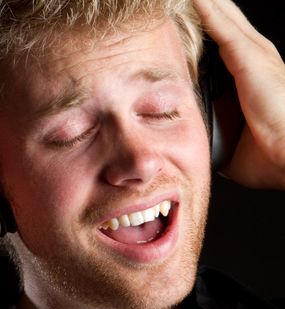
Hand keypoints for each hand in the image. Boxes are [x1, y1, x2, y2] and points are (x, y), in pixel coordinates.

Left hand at [194, 0, 284, 188]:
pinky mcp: (249, 56)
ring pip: (221, 18)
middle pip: (223, 26)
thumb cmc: (270, 155)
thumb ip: (213, 134)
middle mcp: (255, 59)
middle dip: (203, 11)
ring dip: (202, 4)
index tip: (181, 22)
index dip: (205, 31)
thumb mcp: (230, 142)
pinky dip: (205, 8)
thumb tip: (195, 142)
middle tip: (176, 1)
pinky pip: (220, 25)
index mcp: (251, 78)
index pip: (222, 46)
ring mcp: (254, 54)